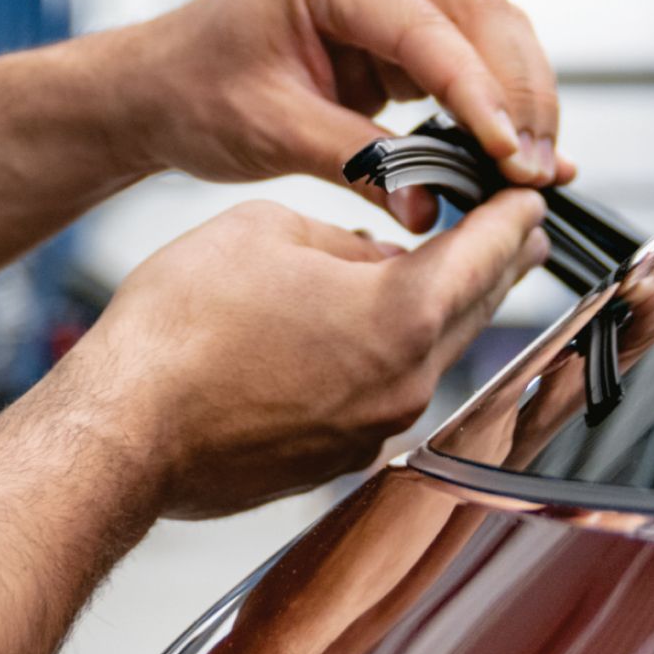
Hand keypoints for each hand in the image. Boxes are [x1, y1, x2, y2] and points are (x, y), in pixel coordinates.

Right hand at [75, 190, 549, 517]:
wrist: (124, 432)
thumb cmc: (180, 328)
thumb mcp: (265, 230)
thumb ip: (340, 235)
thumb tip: (371, 253)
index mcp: (402, 313)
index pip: (488, 250)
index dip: (513, 212)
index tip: (530, 194)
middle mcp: (407, 381)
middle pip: (475, 308)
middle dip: (495, 261)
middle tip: (512, 228)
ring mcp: (376, 429)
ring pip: (433, 353)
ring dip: (442, 307)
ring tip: (434, 268)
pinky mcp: (340, 459)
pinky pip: (387, 391)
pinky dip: (390, 353)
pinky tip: (353, 328)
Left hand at [110, 0, 571, 222]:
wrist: (155, 87)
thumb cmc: (194, 92)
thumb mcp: (273, 130)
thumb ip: (358, 164)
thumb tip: (430, 211)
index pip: (429, 30)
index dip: (480, 96)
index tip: (511, 158)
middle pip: (481, 13)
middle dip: (520, 94)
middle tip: (538, 171)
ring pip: (489, 31)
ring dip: (520, 99)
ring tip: (538, 170)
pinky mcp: (397, 26)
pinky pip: (467, 56)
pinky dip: (496, 104)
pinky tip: (514, 154)